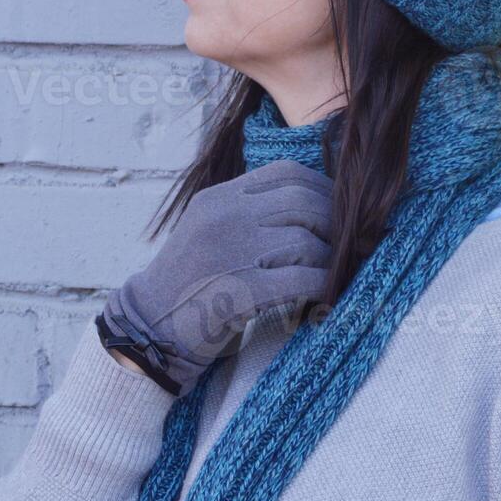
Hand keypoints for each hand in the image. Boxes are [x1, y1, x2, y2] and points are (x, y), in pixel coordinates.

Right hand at [98, 158, 334, 395]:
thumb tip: (308, 203)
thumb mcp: (207, 228)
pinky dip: (322, 286)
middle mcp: (224, 218)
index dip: (322, 186)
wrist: (149, 326)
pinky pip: (300, 280)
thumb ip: (247, 211)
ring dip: (331, 259)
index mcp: (218, 198)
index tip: (340, 207)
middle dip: (336, 222)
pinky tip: (328, 294)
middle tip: (352, 241)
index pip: (285, 173)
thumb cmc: (187, 281)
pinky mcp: (238, 292)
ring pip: (306, 241)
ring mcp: (229, 253)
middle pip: (303, 203)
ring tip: (338, 271)